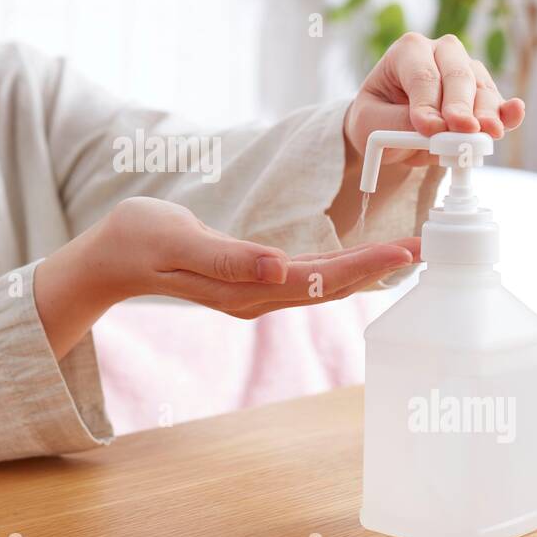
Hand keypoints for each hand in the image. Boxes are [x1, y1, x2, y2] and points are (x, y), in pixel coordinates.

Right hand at [35, 197, 418, 355]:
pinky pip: (305, 277)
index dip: (362, 266)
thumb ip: (227, 257)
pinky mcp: (250, 280)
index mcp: (243, 288)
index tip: (402, 250)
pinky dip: (339, 267)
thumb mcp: (176, 240)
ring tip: (406, 252)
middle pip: (329, 286)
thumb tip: (279, 268)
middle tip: (427, 248)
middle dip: (378, 268)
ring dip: (365, 269)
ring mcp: (254, 292)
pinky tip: (360, 258)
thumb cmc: (138, 239)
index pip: (316, 279)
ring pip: (321, 284)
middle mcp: (256, 297)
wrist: (109, 256)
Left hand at [345, 32, 525, 165]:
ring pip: (481, 89)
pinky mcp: (483, 95)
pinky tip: (513, 114)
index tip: (428, 128)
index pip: (422, 75)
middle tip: (463, 129)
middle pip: (457, 75)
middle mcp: (441, 52)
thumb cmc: (377, 120)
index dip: (427, 103)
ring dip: (485, 114)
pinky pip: (498, 103)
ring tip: (485, 134)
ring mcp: (467, 70)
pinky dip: (506, 114)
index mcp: (408, 51)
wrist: (389, 131)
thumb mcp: (372, 124)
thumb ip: (399, 124)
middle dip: (460, 105)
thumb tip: (437, 129)